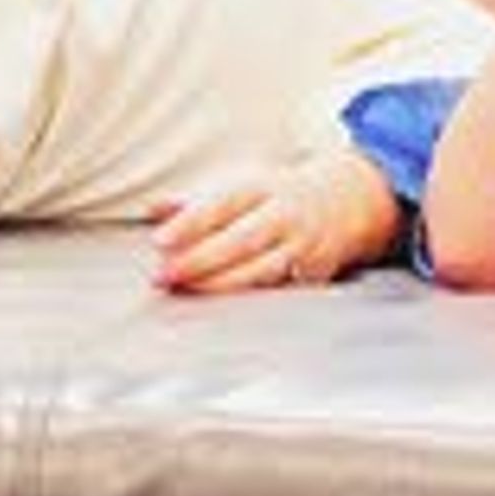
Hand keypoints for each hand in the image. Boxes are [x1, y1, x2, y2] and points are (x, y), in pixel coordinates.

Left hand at [147, 153, 391, 294]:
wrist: (343, 204)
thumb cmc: (276, 197)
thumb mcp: (239, 185)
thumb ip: (194, 201)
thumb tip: (152, 210)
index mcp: (262, 187)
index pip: (222, 203)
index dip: (190, 222)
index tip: (159, 240)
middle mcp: (285, 215)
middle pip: (241, 240)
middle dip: (200, 261)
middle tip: (164, 276)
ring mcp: (301, 247)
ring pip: (261, 270)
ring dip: (220, 285)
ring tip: (185, 292)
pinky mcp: (312, 275)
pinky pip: (280, 291)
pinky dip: (250, 300)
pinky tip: (221, 310)